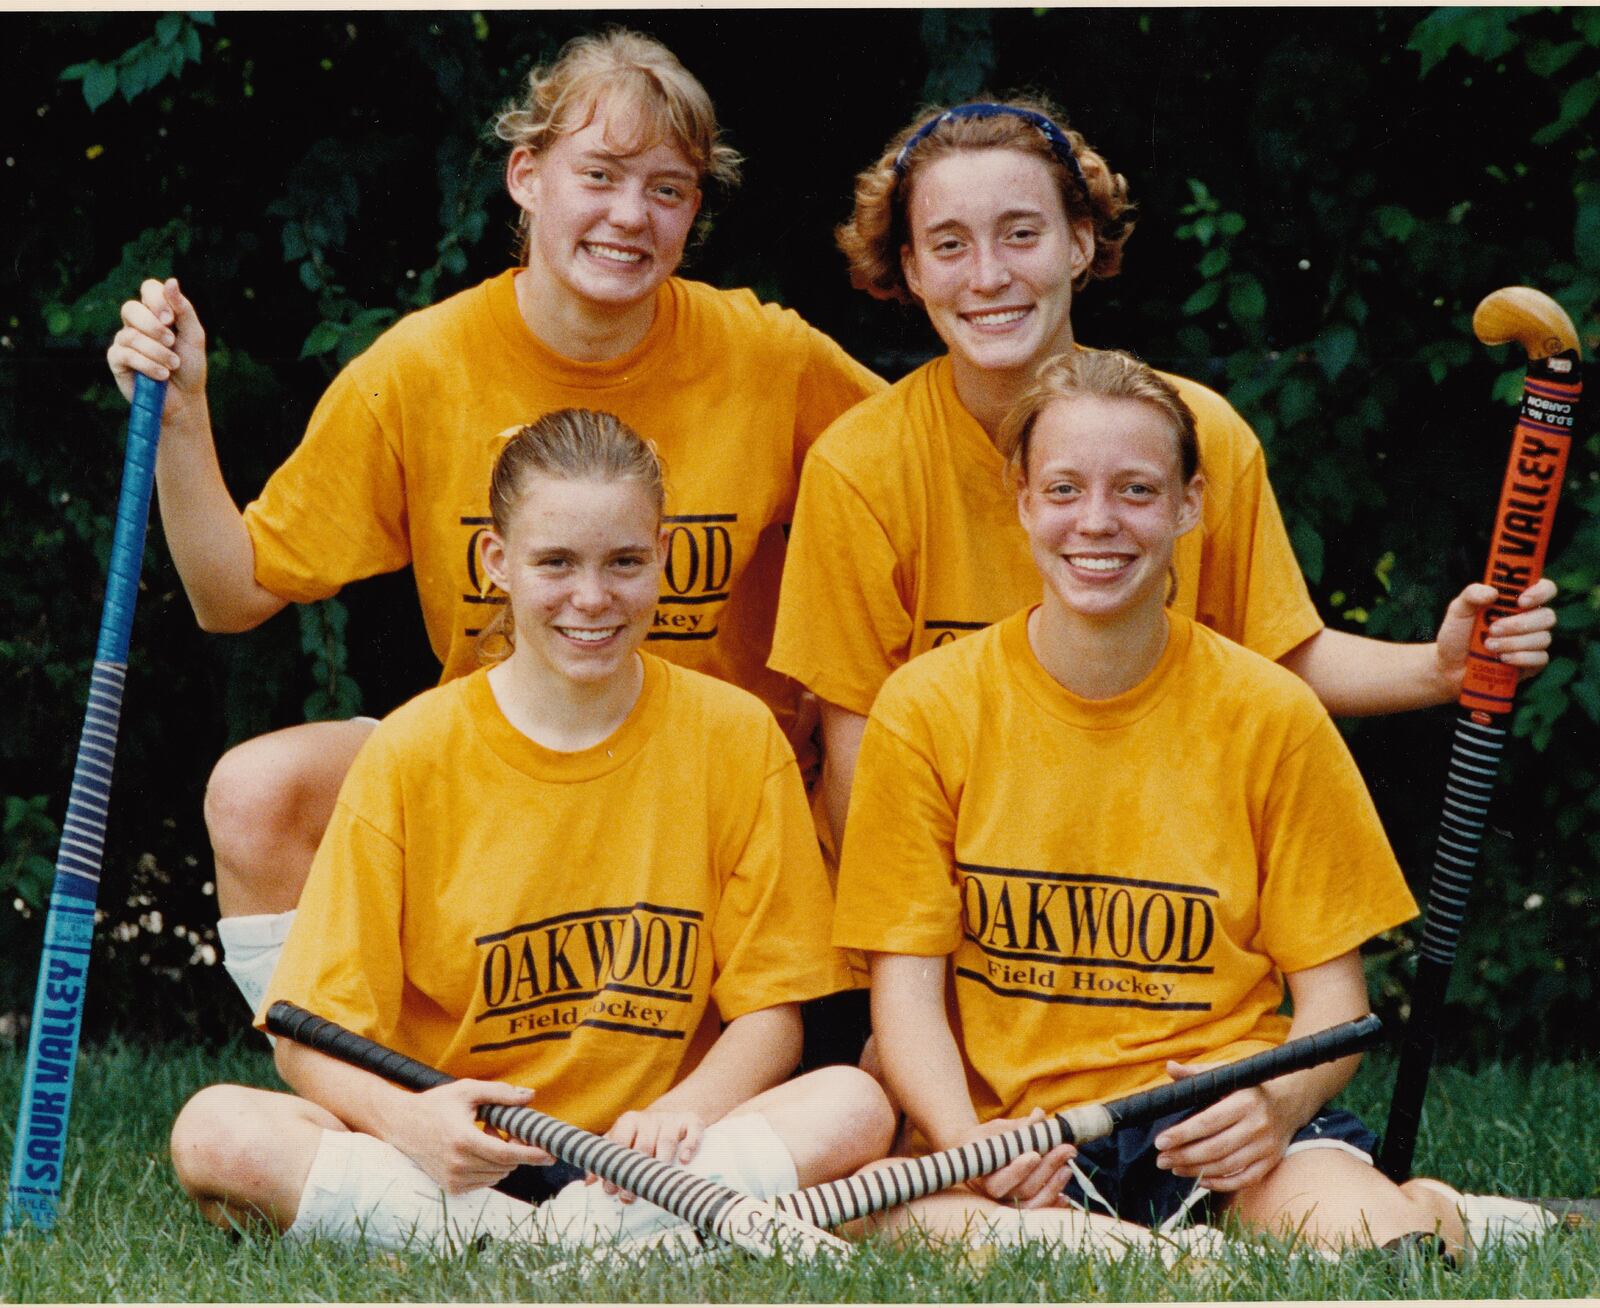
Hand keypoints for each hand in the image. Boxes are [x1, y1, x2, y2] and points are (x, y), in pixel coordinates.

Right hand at [106, 276, 207, 417]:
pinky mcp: (116, 360)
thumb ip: (183, 310)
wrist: (185, 399)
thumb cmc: (190, 366)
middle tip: (172, 341)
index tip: (171, 319)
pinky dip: (147, 364)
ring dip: (157, 351)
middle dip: (153, 326)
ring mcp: (124, 340)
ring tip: (173, 364)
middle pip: (130, 308)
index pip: (148, 288)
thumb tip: (171, 281)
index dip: (157, 299)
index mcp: (156, 312)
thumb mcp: (194, 336)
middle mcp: (136, 323)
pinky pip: (125, 354)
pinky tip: (162, 374)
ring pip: (130, 335)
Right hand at [390, 1079, 553, 1194]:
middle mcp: (457, 1165)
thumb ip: (501, 1093)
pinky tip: (477, 1148)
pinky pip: (484, 1181)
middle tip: (508, 1129)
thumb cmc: (437, 1104)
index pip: (506, 1155)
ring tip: (486, 1135)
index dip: (531, 1155)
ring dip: (501, 1158)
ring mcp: (453, 1179)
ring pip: (497, 1175)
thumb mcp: (468, 1090)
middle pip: (505, 1166)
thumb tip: (530, 1096)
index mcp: (463, 1141)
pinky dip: (490, 1167)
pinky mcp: (450, 1188)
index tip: (551, 1154)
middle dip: (516, 1150)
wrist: (402, 1124)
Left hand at [591, 1107, 708, 1202]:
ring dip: (660, 1165)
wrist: (671, 1112)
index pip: (619, 1144)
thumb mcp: (622, 1140)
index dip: (614, 1168)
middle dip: (634, 1174)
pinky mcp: (692, 1120)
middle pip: (643, 1147)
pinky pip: (693, 1131)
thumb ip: (606, 1159)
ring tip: (654, 1187)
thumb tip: (588, 1183)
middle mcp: (650, 1118)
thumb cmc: (641, 1134)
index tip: (609, 1190)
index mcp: (628, 1121)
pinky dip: (689, 1145)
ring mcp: (671, 1119)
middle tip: (628, 1198)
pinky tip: (684, 1161)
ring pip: (667, 1141)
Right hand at [956, 1109, 1076, 1207]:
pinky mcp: (1019, 1208)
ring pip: (1031, 1205)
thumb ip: (1018, 1126)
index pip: (999, 1181)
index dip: (1019, 1170)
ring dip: (1053, 1186)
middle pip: (1022, 1190)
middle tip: (1067, 1149)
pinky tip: (1065, 1196)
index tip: (1036, 1154)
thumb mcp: (998, 1128)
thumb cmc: (987, 1138)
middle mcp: (992, 1194)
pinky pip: (1037, 1213)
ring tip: (1068, 1168)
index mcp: (982, 1174)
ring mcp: (1006, 1203)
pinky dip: (1052, 1205)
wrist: (977, 1153)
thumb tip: (1039, 1115)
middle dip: (1048, 1169)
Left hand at [1151, 1061, 1299, 1192]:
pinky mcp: (1271, 1161)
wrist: (1288, 1101)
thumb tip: (1169, 1068)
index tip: (1160, 1142)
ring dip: (1197, 1170)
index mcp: (1245, 1100)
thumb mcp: (1226, 1074)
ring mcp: (1266, 1146)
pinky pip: (1244, 1179)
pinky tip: (1200, 1180)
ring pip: (1227, 1165)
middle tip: (1160, 1160)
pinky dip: (1221, 1183)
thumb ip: (1197, 1073)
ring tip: (1173, 1168)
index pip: (1208, 1121)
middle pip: (1216, 1148)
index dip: (1183, 1134)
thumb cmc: (1246, 1087)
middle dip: (1184, 1156)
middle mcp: (1258, 1124)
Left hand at [1434, 579, 1557, 689]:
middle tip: (1493, 629)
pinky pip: (1540, 658)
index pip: (1546, 589)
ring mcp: (1534, 642)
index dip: (1540, 592)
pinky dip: (1520, 657)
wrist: (1451, 666)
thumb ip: (1472, 594)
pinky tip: (1502, 658)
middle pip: (1547, 616)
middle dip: (1519, 624)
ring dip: (1514, 642)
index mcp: (1518, 602)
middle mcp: (1531, 619)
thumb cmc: (1458, 633)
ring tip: (1488, 645)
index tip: (1521, 601)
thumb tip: (1493, 593)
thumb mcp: (1459, 610)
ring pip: (1543, 638)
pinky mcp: (1533, 663)